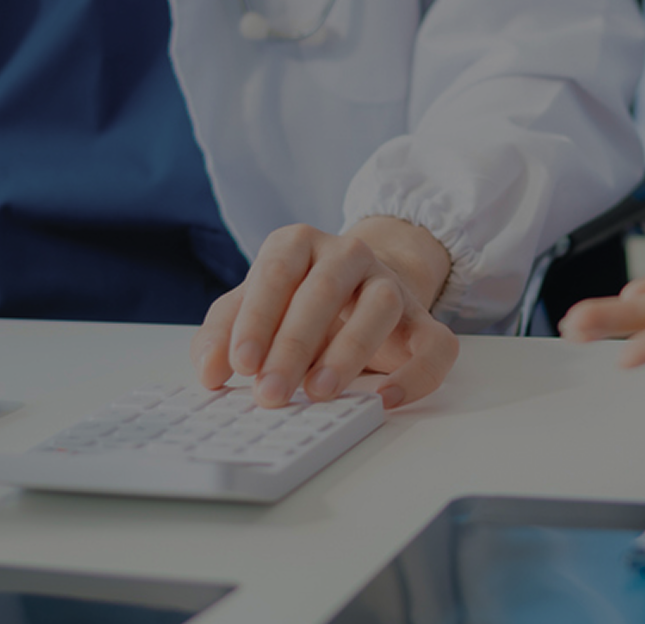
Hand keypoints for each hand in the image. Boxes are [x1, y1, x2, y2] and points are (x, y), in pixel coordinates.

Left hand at [193, 218, 458, 409]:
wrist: (357, 293)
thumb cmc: (295, 305)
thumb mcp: (252, 310)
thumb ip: (223, 334)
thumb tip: (210, 371)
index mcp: (298, 244)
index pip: (276, 273)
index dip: (257, 319)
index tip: (240, 364)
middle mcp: (347, 254)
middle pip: (324, 290)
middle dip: (293, 345)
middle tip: (271, 393)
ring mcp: (390, 284)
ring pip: (380, 306)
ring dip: (348, 353)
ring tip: (320, 393)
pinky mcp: (424, 320)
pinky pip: (434, 344)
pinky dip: (416, 375)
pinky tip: (385, 399)